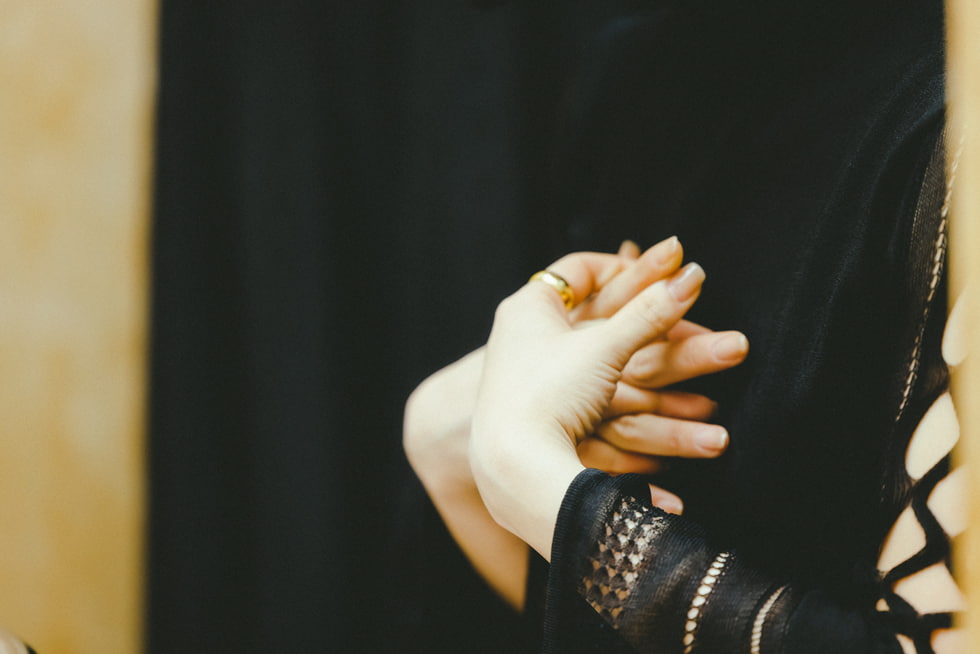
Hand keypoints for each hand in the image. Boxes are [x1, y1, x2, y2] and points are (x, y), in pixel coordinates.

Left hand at [406, 238, 745, 512]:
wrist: (512, 469)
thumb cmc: (549, 394)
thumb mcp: (604, 347)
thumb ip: (649, 313)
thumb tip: (694, 275)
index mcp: (529, 306)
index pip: (581, 268)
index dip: (626, 267)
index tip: (665, 277)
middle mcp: (523, 336)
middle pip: (596, 315)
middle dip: (648, 319)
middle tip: (685, 317)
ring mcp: (530, 376)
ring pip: (601, 362)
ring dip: (650, 368)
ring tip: (696, 388)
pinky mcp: (540, 412)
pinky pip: (592, 395)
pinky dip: (629, 400)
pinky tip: (660, 412)